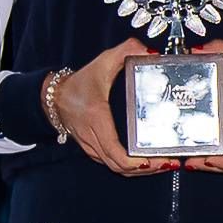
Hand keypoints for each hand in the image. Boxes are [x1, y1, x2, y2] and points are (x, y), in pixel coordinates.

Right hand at [48, 42, 160, 176]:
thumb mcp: (103, 61)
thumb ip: (127, 51)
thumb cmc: (81, 81)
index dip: (133, 162)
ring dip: (138, 171)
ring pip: (114, 168)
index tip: (152, 160)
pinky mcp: (91, 149)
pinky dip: (128, 168)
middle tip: (168, 162)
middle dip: (145, 169)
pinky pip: (110, 163)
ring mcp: (90, 145)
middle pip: (118, 165)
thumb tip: (151, 53)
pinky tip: (146, 163)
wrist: (54, 96)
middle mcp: (92, 136)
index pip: (113, 150)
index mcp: (96, 117)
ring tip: (162, 164)